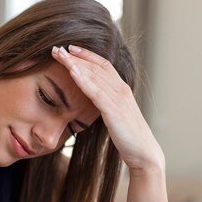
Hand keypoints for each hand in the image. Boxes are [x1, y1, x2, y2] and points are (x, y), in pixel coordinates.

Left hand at [52, 46, 164, 174]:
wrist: (144, 152)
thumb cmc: (129, 137)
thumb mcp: (116, 116)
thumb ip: (106, 105)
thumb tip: (94, 102)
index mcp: (121, 89)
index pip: (103, 65)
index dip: (87, 55)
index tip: (71, 48)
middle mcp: (121, 89)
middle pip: (95, 66)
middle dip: (76, 56)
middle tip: (57, 48)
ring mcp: (118, 98)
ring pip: (94, 75)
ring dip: (75, 63)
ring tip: (59, 54)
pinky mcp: (114, 109)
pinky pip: (95, 91)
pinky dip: (83, 79)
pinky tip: (71, 71)